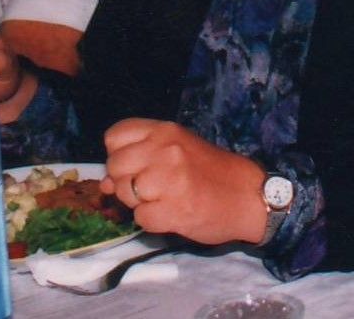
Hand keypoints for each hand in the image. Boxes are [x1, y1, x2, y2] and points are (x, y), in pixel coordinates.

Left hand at [102, 119, 265, 244]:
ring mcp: (169, 179)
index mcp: (165, 130)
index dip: (118, 153)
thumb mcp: (178, 151)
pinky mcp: (174, 209)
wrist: (250, 196)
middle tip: (151, 188)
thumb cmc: (212, 172)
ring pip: (124, 193)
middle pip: (114, 166)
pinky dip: (152, 222)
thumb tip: (104, 183)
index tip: (134, 165)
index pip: (115, 135)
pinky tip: (172, 214)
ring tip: (164, 200)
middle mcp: (165, 149)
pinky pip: (140, 219)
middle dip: (125, 182)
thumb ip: (142, 158)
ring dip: (138, 203)